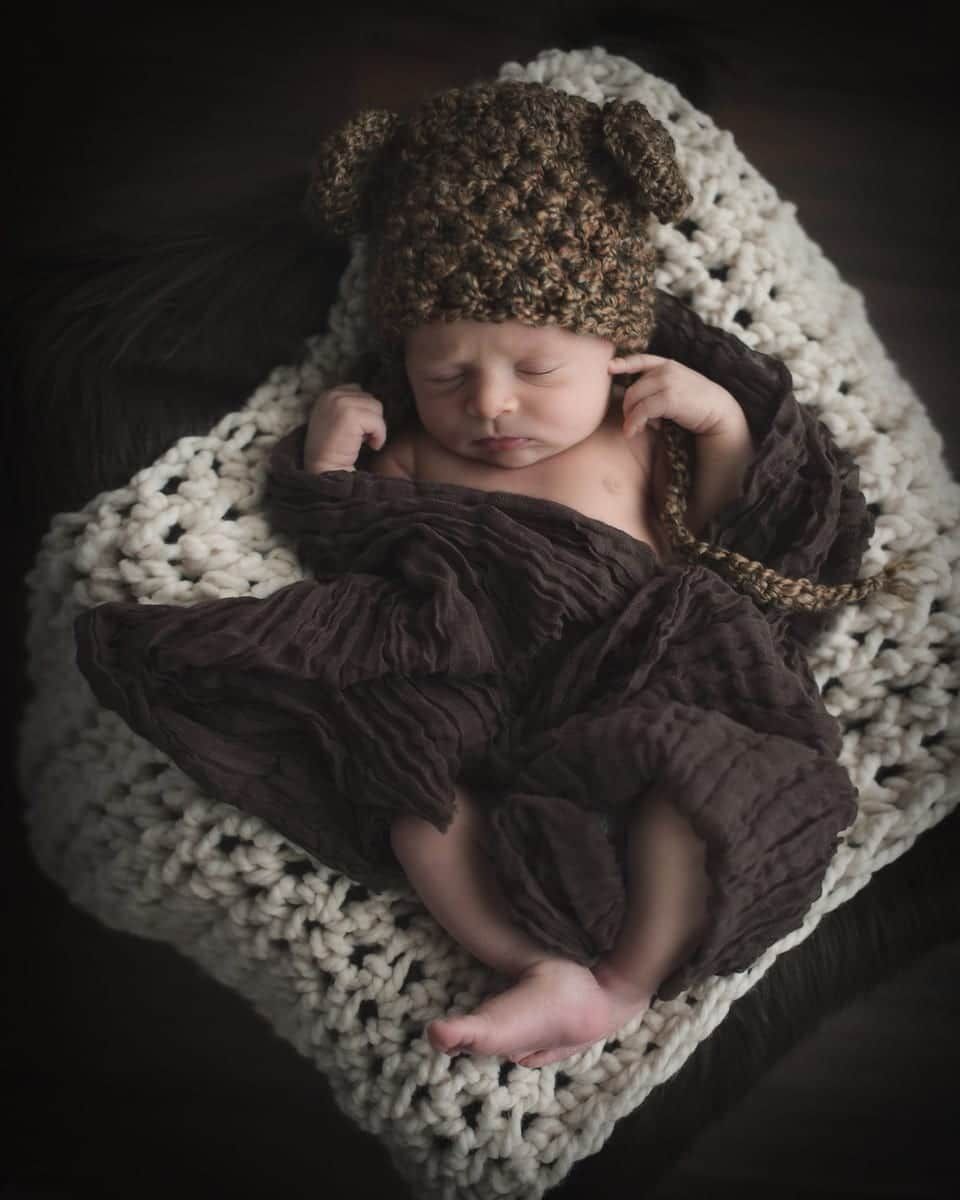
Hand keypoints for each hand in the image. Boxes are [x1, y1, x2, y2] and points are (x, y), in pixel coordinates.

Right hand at [304, 383, 386, 472]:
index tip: (358, 429)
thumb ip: (348, 407)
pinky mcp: (350, 415)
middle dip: (370, 419)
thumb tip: (372, 405)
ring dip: (376, 427)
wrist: (325, 470)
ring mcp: (340, 403)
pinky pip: (378, 422)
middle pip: (370, 398)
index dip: (364, 411)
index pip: (358, 390)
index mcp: (327, 395)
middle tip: (361, 438)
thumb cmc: (332, 451)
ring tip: (364, 441)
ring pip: (376, 408)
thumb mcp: (334, 420)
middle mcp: (332, 395)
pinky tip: (370, 446)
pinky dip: (379, 436)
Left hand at [608, 354, 741, 438]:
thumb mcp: (677, 387)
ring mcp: (668, 381)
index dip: (624, 363)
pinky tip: (634, 432)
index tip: (609, 367)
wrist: (719, 411)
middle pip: (632, 388)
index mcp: (668, 364)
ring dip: (630, 417)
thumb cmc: (697, 404)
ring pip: (634, 399)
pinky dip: (634, 423)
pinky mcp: (669, 398)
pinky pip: (641, 410)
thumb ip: (658, 388)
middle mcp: (666, 369)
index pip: (641, 360)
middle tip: (633, 423)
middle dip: (628, 408)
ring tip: (634, 430)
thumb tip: (635, 403)